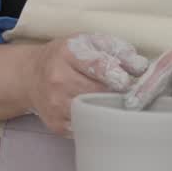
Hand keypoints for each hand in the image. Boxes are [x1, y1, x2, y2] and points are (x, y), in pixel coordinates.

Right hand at [26, 34, 148, 134]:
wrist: (31, 76)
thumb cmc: (66, 57)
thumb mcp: (88, 42)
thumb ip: (117, 50)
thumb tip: (140, 66)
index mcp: (68, 54)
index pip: (98, 66)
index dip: (119, 75)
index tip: (130, 81)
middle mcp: (58, 79)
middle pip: (98, 93)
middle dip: (118, 95)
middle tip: (130, 95)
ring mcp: (56, 105)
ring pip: (94, 114)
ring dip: (110, 110)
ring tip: (116, 105)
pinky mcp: (56, 125)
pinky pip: (86, 128)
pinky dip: (97, 123)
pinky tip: (100, 114)